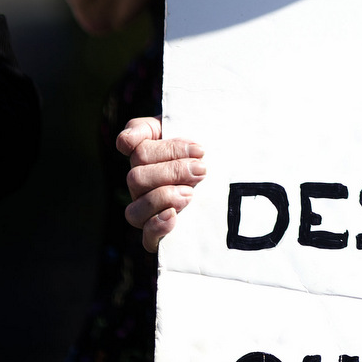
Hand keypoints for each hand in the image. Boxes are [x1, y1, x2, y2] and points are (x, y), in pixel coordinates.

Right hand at [117, 116, 205, 251]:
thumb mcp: (194, 130)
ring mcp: (146, 210)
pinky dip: (157, 226)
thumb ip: (162, 124)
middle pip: (136, 177)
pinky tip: (174, 216)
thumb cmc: (210, 153)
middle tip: (202, 169)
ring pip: (134, 209)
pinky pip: (146, 237)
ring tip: (192, 194)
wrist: (236, 180)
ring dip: (164, 198)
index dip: (166, 148)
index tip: (199, 149)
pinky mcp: (158, 234)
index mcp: (146, 154)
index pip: (134, 145)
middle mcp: (141, 182)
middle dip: (173, 172)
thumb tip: (125, 143)